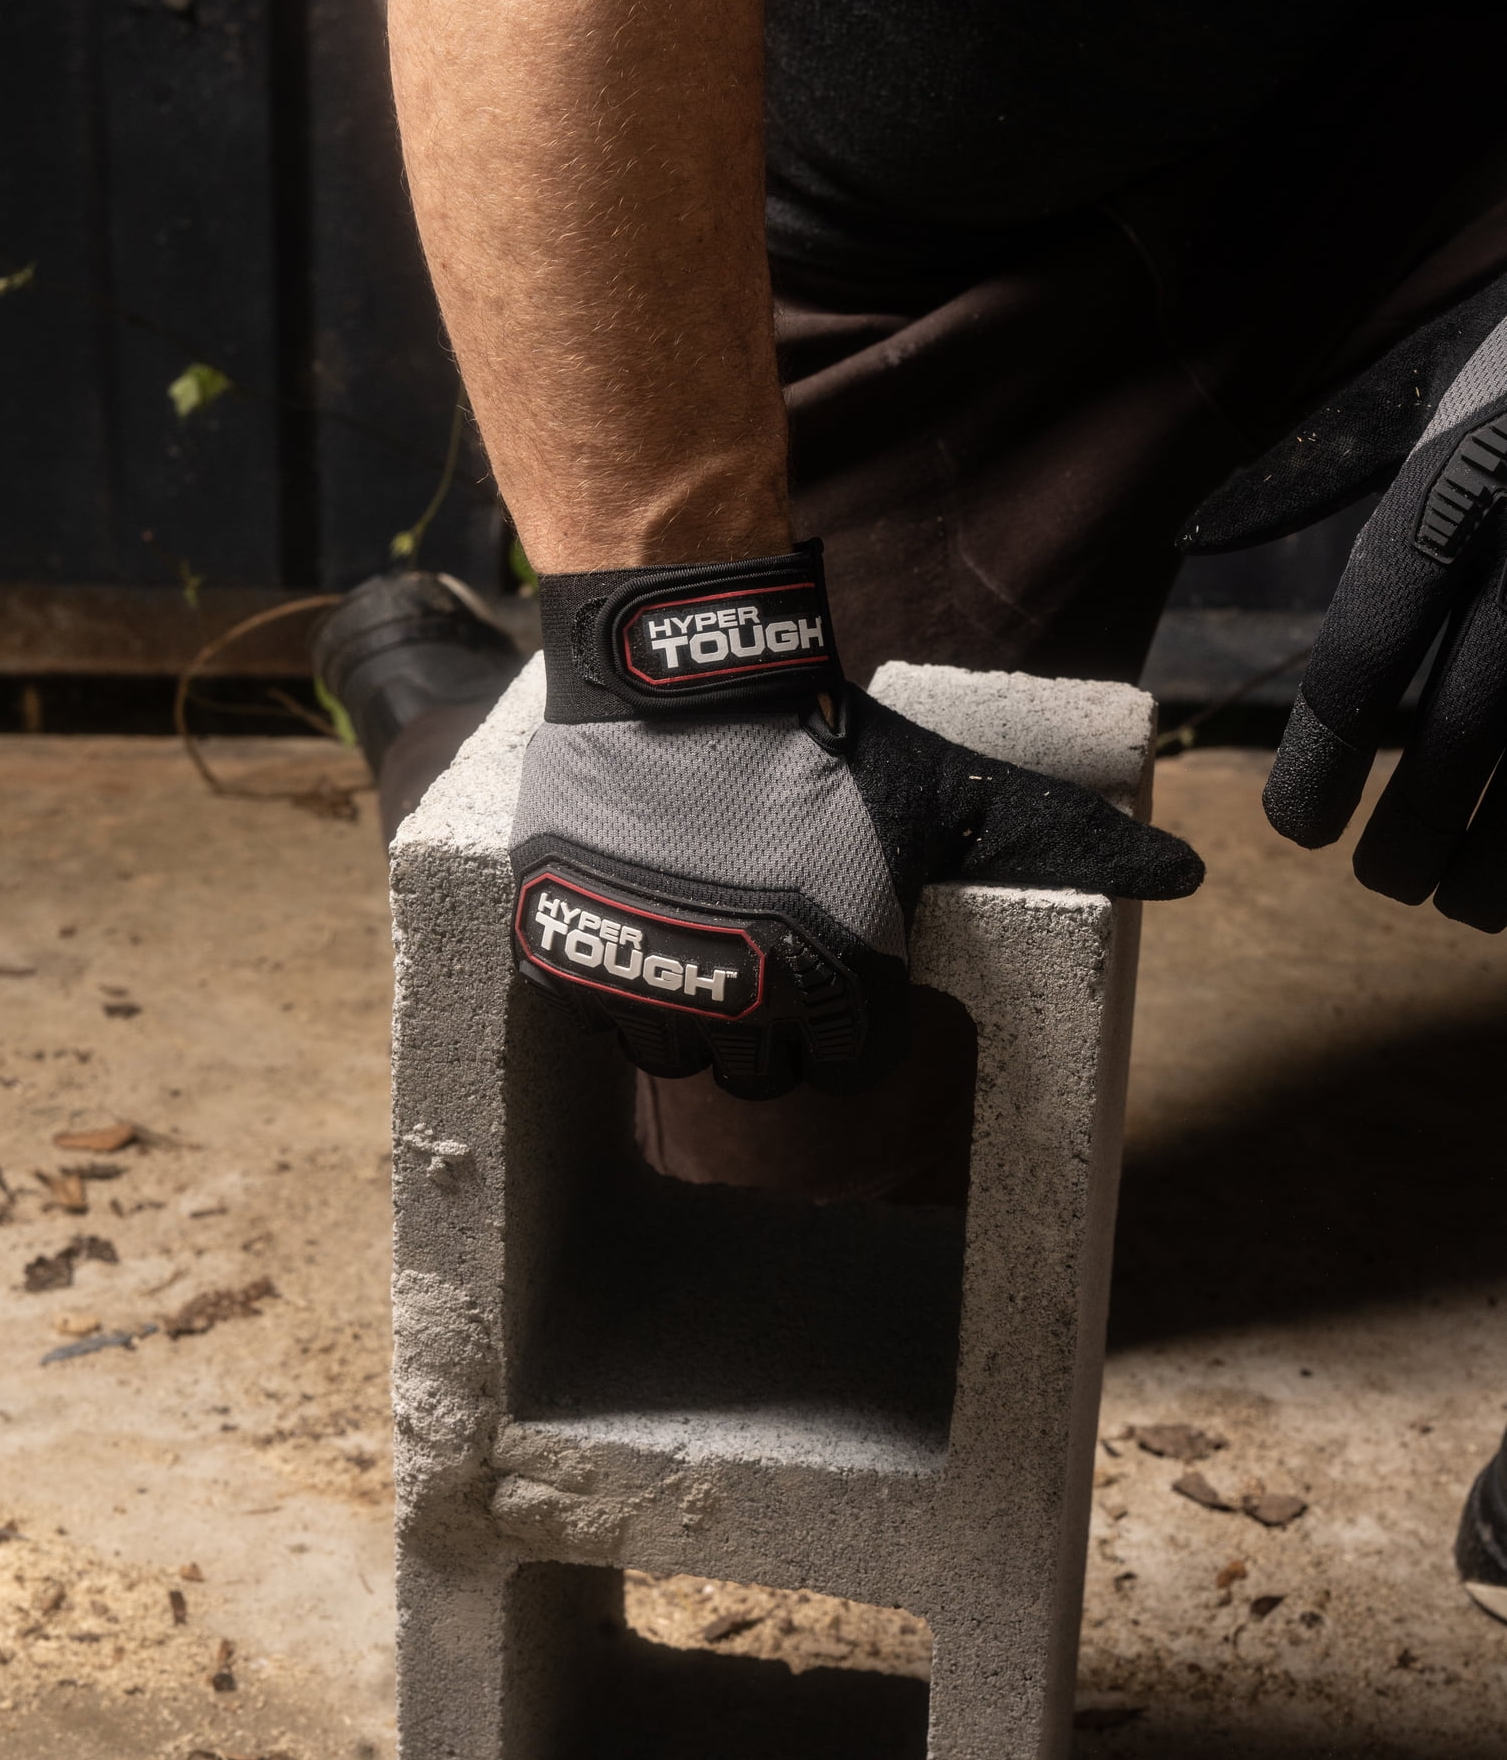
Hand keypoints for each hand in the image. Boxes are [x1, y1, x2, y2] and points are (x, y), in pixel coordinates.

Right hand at [510, 543, 1202, 1098]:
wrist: (674, 682)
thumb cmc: (822, 744)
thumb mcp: (946, 797)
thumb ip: (1057, 847)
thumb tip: (1189, 875)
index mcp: (843, 989)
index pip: (853, 1070)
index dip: (855, 1015)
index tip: (843, 954)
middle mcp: (747, 1012)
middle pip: (768, 1077)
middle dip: (779, 1023)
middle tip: (775, 943)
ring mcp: (651, 992)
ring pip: (685, 1061)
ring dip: (703, 1016)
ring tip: (711, 934)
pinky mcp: (570, 965)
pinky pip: (606, 1021)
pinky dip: (625, 986)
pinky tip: (649, 923)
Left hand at [1184, 283, 1506, 926]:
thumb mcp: (1440, 364)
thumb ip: (1326, 453)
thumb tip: (1198, 529)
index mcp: (1459, 481)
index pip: (1366, 654)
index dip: (1324, 763)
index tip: (1301, 829)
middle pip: (1460, 733)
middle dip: (1415, 830)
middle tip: (1386, 880)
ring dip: (1502, 860)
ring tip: (1462, 903)